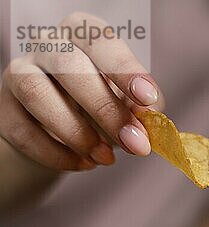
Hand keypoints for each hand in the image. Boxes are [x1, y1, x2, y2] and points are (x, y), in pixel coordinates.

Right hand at [0, 12, 162, 170]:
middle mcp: (49, 44)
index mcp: (85, 35)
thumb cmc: (104, 107)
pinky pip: (22, 130)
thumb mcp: (131, 103)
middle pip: (68, 63)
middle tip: (134, 143)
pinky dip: (56, 153)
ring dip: (76, 132)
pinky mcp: (4, 106)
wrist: (67, 133)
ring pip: (37, 93)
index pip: (100, 40)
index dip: (124, 68)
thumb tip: (149, 118)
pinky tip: (83, 164)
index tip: (147, 99)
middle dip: (105, 108)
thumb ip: (142, 107)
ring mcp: (21, 72)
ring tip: (105, 158)